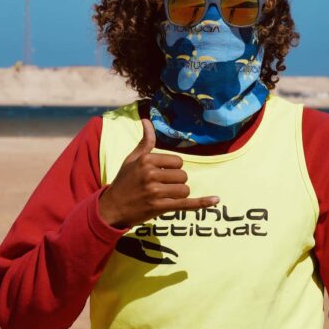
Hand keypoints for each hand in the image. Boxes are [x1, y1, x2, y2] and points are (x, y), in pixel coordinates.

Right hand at [98, 118, 219, 228]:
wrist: (112, 207)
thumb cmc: (123, 182)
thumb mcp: (131, 159)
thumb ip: (145, 142)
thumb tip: (147, 120)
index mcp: (146, 160)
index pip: (177, 162)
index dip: (173, 169)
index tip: (161, 175)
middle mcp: (151, 174)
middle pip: (183, 176)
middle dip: (176, 182)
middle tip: (160, 187)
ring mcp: (155, 192)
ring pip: (184, 190)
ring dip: (178, 194)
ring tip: (164, 196)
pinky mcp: (159, 207)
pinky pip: (186, 204)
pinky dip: (202, 203)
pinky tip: (215, 200)